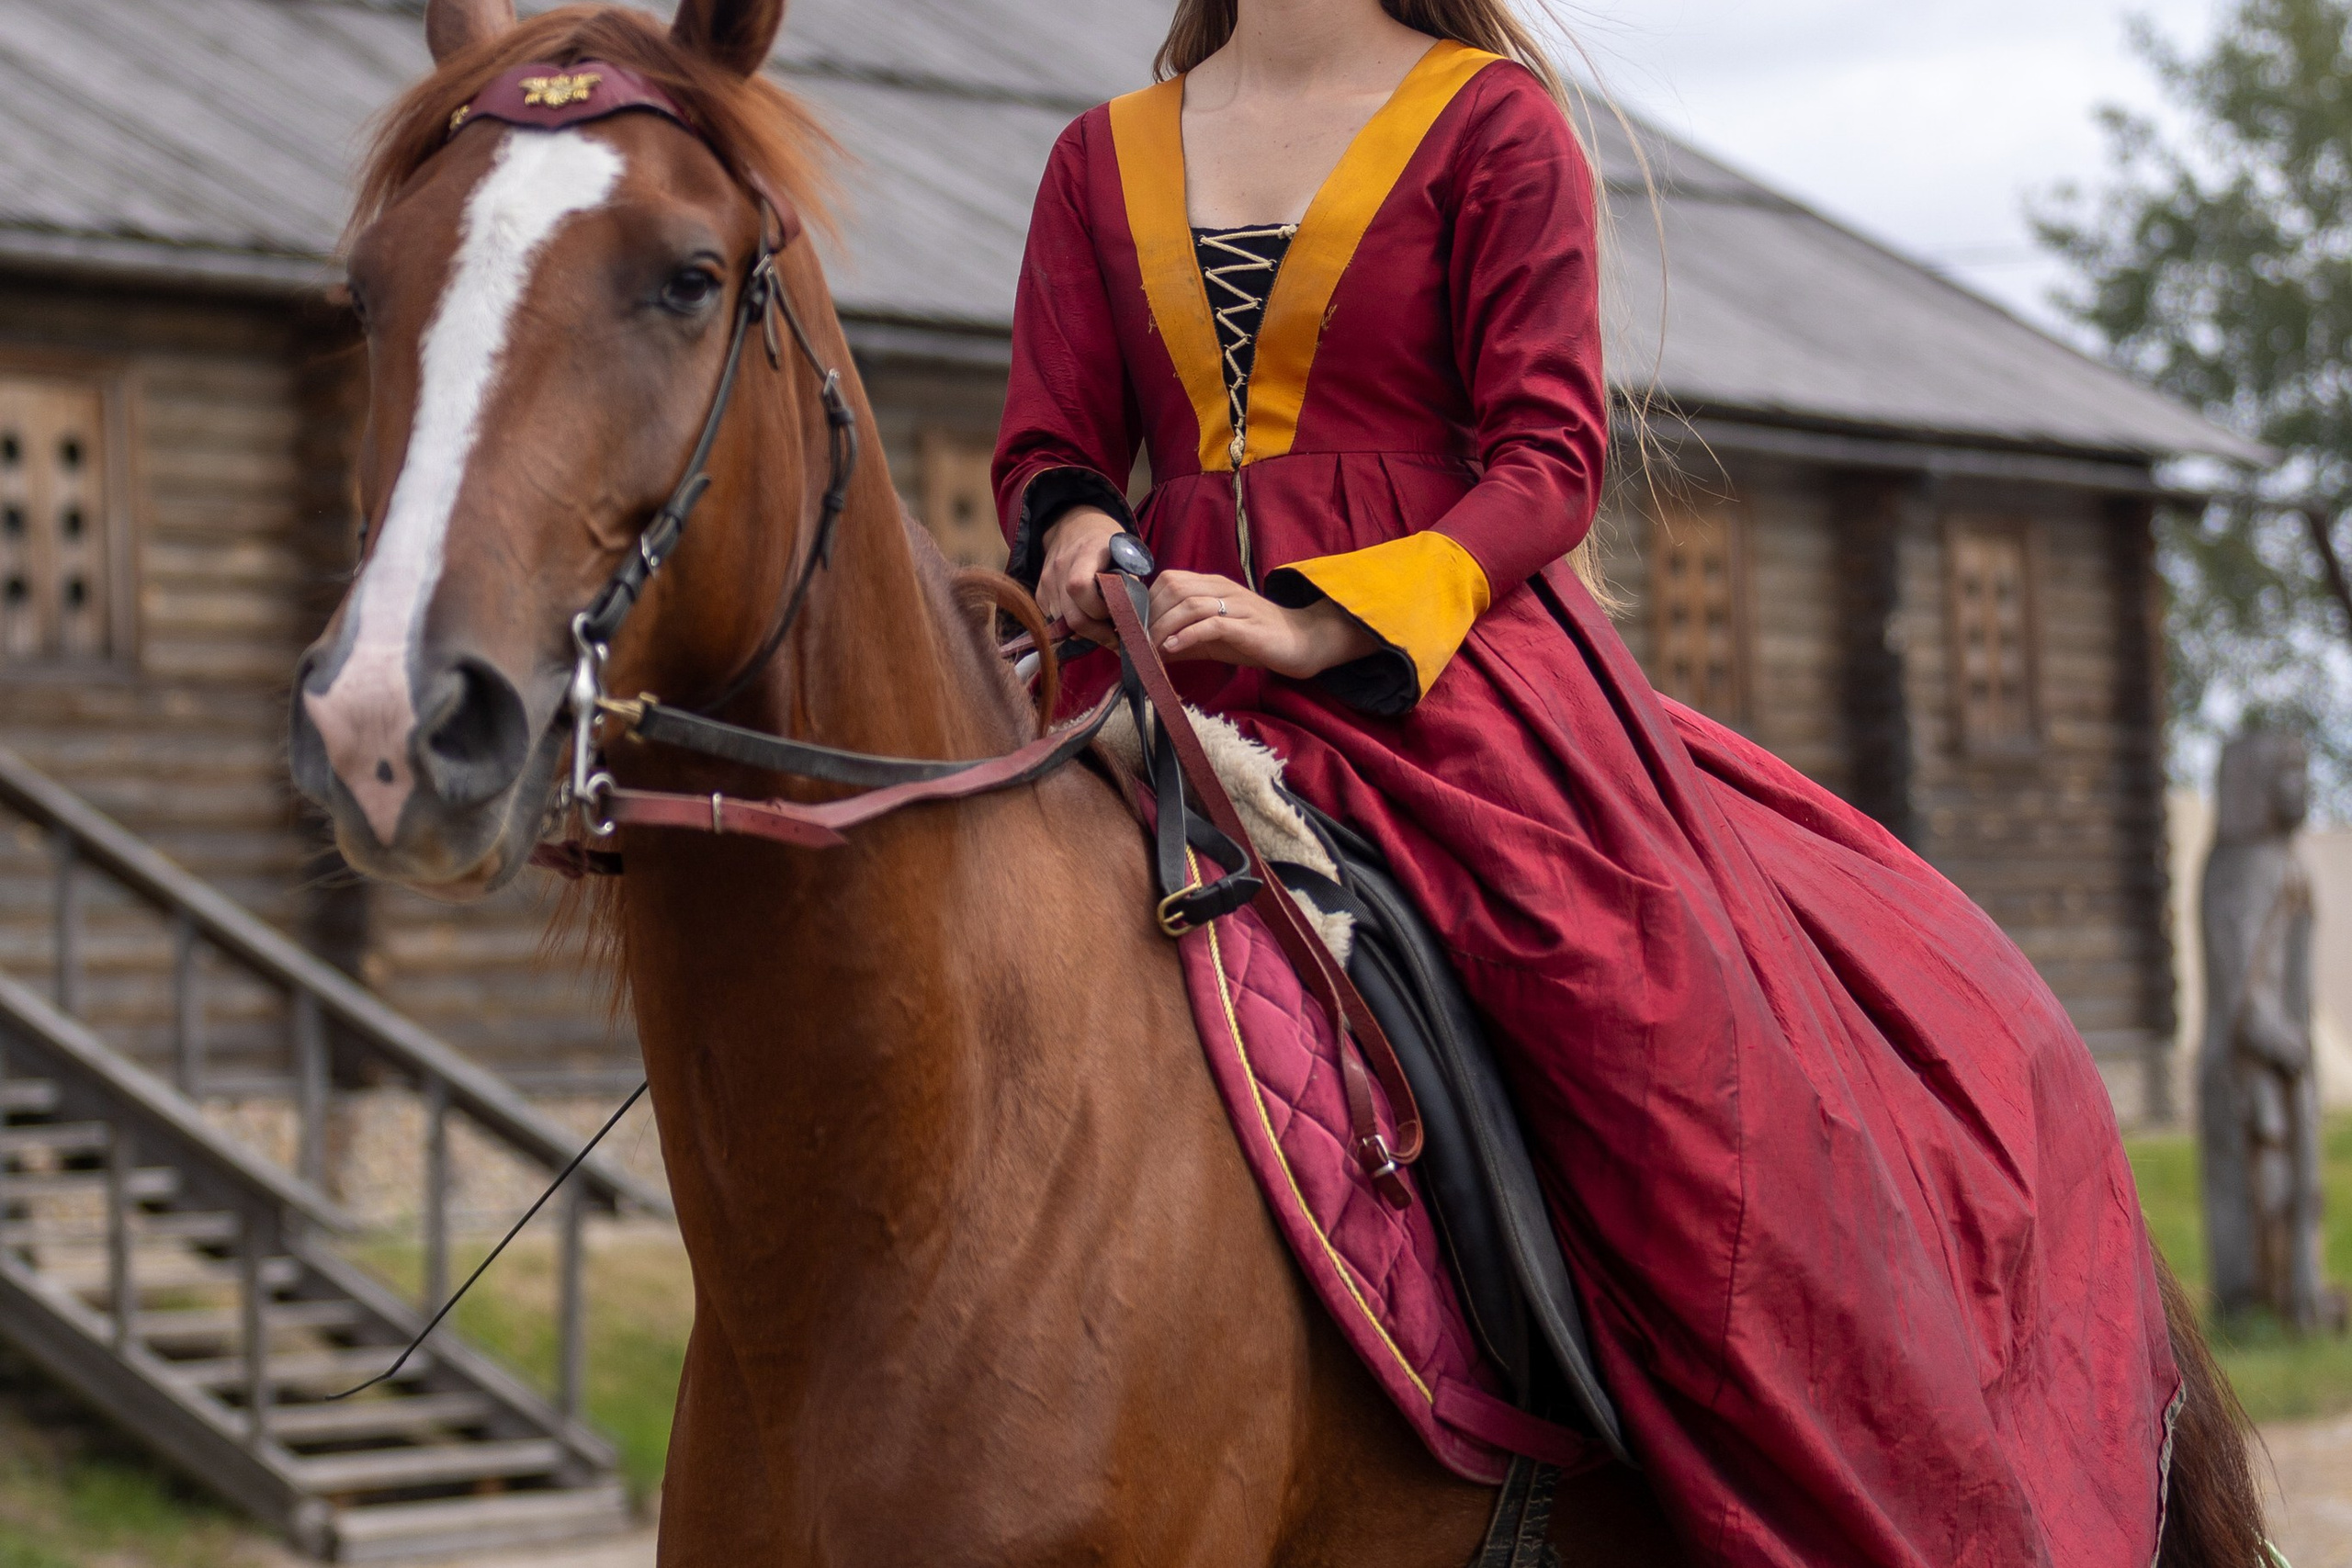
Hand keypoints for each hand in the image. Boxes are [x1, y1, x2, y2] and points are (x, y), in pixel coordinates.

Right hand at [1036, 506, 1125, 643]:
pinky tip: (1087, 619)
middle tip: (1115, 637)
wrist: (1075, 526)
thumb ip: (1128, 583)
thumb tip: (1131, 619)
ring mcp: (1047, 580)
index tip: (1119, 616)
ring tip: (1103, 628)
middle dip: (1097, 633)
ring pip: (1064, 623)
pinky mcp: (1040, 593)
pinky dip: (1072, 627)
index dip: (1100, 609)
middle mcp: (1061, 566)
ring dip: (1085, 632)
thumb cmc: (1108, 545)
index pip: (1080, 587)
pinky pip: (1055, 621)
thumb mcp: (1126, 554)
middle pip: (1073, 616)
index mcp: (1086, 552)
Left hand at [1147, 571, 1376, 678]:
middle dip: (1150, 616)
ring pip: (1188, 604)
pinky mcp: (1246, 626)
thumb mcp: (1213, 637)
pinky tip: (1172, 649)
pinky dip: (1186, 636)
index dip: (1146, 602)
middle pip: (1173, 588)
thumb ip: (1184, 639)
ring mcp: (1236, 605)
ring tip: (1150, 648)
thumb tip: (1150, 649)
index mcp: (1212, 585)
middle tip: (1138, 641)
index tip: (1134, 627)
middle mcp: (1222, 589)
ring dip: (1164, 627)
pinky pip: (1210, 624)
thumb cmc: (1256, 639)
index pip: (1169, 580)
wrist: (1302, 642)